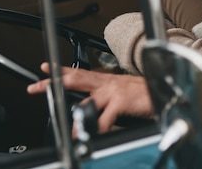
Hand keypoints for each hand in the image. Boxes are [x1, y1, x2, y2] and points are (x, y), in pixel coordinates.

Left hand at [27, 62, 153, 132]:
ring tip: (71, 131)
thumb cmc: (146, 96)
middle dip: (53, 83)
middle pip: (75, 79)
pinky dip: (98, 127)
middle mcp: (107, 83)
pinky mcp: (121, 101)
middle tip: (36, 86)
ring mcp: (113, 91)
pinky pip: (104, 118)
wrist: (165, 92)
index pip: (80, 73)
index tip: (45, 68)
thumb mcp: (123, 96)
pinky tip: (94, 133)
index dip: (61, 71)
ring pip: (86, 103)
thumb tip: (95, 113)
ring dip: (76, 120)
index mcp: (107, 81)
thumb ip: (108, 102)